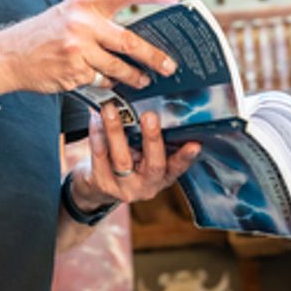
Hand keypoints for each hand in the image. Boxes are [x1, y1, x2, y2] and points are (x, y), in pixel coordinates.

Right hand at [0, 0, 180, 96]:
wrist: (8, 56)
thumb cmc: (43, 33)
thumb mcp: (69, 14)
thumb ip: (98, 19)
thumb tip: (137, 33)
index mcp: (85, 2)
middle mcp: (82, 23)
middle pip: (130, 41)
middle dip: (154, 56)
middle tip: (169, 65)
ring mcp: (77, 49)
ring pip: (118, 67)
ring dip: (135, 77)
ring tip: (145, 80)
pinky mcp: (74, 72)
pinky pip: (101, 80)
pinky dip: (108, 82)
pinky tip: (109, 83)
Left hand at [68, 108, 199, 210]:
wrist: (98, 187)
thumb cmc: (128, 161)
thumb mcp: (145, 155)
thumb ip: (152, 139)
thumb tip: (154, 102)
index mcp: (163, 176)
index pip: (178, 166)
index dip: (186, 156)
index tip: (195, 144)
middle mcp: (148, 185)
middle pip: (153, 164)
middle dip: (152, 138)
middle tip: (150, 116)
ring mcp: (125, 188)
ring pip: (122, 159)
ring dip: (116, 131)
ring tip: (111, 109)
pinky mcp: (104, 184)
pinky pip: (100, 157)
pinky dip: (97, 135)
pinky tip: (95, 119)